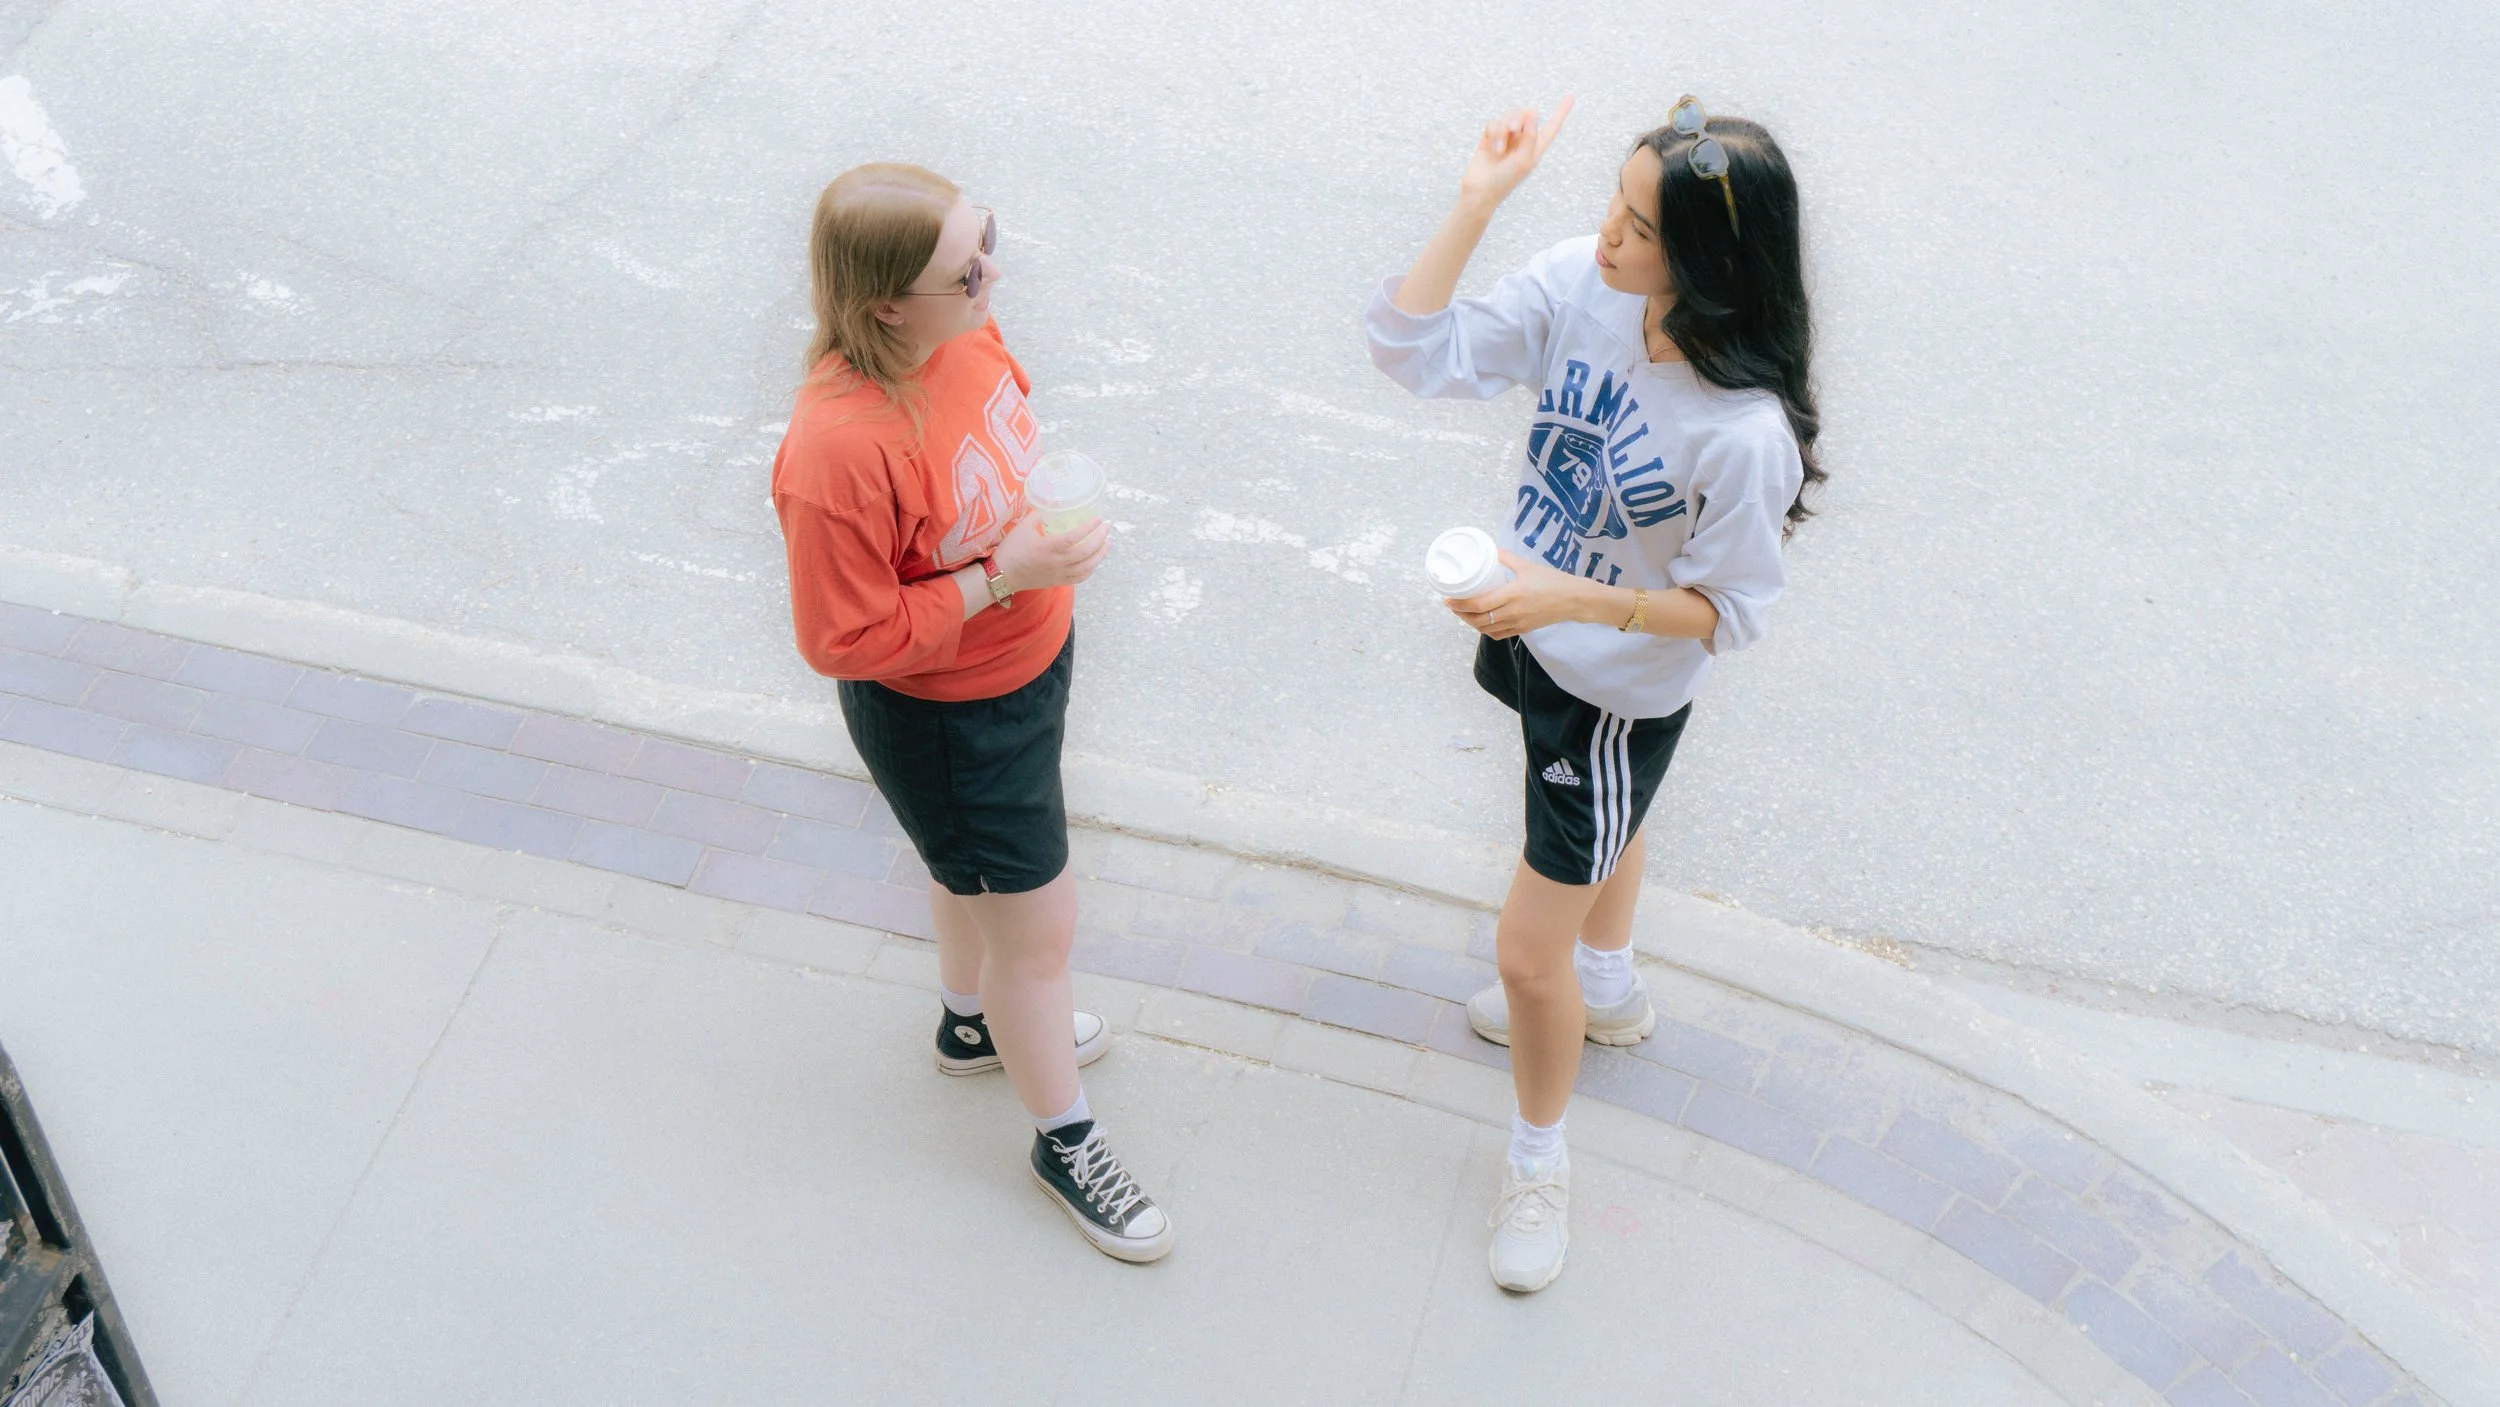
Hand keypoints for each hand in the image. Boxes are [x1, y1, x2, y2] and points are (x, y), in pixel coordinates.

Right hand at [990, 511, 1109, 593]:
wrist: (1002, 575)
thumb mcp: (1022, 527)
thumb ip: (1037, 515)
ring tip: (1108, 543)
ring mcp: (1059, 574)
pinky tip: (1095, 562)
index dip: (1089, 528)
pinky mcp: (1058, 581)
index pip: (1075, 537)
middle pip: (1086, 552)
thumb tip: (1050, 504)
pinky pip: (1080, 578)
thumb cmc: (1011, 550)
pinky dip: (1090, 569)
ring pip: (1087, 567)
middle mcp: (1057, 562)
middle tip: (1108, 526)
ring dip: (1100, 555)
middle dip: (1101, 538)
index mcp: (1048, 547)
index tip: (1099, 519)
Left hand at [1446, 550, 1592, 638]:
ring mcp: (1518, 623)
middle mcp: (1513, 612)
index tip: (1448, 600)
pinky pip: (1499, 634)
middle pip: (1478, 619)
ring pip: (1487, 629)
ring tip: (1464, 613)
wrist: (1575, 600)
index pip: (1479, 604)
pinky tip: (1481, 622)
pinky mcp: (1523, 630)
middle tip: (1452, 605)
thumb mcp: (1528, 566)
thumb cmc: (1553, 581)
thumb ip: (1507, 558)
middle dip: (1461, 614)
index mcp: (1512, 594)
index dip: (1460, 604)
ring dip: (1472, 623)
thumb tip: (1491, 550)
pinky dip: (1486, 630)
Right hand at [1457, 96, 1574, 209]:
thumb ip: (1530, 137)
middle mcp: (1523, 140)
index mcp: (1536, 147)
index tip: (1570, 96)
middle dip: (1519, 118)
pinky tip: (1492, 148)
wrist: (1480, 191)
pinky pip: (1493, 122)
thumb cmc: (1505, 181)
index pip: (1552, 126)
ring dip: (1503, 129)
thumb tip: (1533, 114)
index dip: (1561, 112)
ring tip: (1499, 148)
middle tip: (1513, 129)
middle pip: (1526, 114)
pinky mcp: (1490, 136)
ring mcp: (1506, 137)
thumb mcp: (1524, 161)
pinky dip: (1493, 132)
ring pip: (1509, 116)